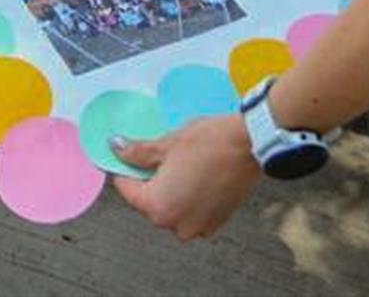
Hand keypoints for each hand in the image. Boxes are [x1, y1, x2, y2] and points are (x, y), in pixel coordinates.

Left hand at [113, 115, 260, 240]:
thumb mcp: (166, 144)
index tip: (126, 158)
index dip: (124, 170)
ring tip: (181, 164)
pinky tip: (196, 175)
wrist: (251, 144)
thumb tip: (117, 149)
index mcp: (158, 208)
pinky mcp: (217, 222)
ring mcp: (199, 226)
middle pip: (150, 202)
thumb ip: (137, 153)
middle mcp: (177, 225)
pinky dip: (190, 197)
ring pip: (172, 208)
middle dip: (150, 180)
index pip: (127, 191)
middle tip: (158, 156)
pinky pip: (192, 211)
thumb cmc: (210, 143)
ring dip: (171, 189)